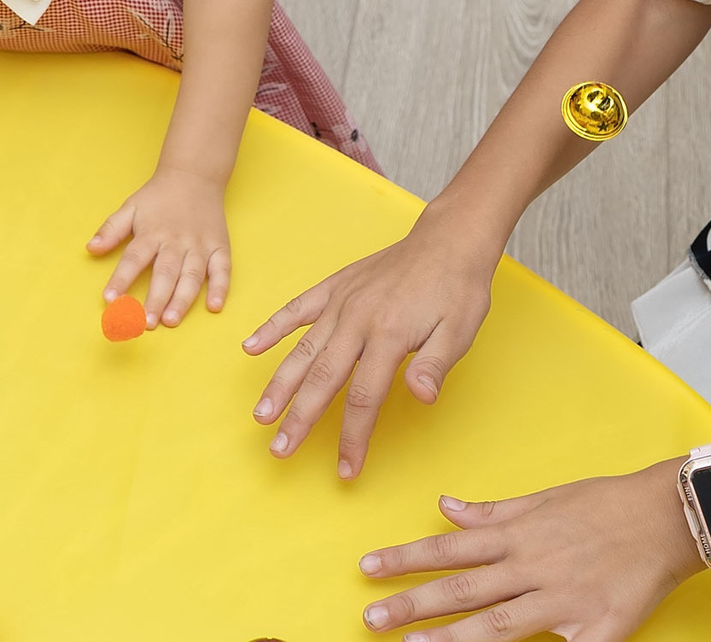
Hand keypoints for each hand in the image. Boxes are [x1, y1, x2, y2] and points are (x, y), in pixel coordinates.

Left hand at [87, 166, 231, 326]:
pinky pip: (222, 271)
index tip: (110, 299)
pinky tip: (213, 307)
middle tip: (145, 322)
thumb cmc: (158, 197)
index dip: (121, 279)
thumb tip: (90, 248)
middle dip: (155, 299)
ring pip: (192, 276)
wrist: (194, 176)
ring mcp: (200, 245)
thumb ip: (111, 230)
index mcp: (151, 232)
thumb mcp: (130, 207)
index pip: (133, 258)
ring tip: (171, 321)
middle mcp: (176, 241)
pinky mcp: (220, 247)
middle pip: (165, 273)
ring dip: (182, 300)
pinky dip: (220, 288)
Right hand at [244, 217, 500, 478]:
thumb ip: (435, 364)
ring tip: (261, 413)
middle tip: (279, 450)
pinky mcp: (334, 287)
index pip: (365, 398)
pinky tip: (250, 348)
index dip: (353, 437)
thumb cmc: (458, 291)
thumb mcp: (460, 331)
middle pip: (322, 378)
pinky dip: (272, 328)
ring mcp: (341, 302)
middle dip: (299, 418)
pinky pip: (296, 309)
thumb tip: (422, 398)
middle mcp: (356, 320)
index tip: (345, 469)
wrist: (448, 242)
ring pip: (303, 349)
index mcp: (388, 335)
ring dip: (279, 383)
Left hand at [355, 462, 698, 640]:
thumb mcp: (541, 498)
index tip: (367, 566)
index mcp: (515, 536)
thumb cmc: (603, 504)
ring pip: (497, 622)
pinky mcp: (598, 627)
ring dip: (452, 638)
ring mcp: (562, 599)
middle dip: (412, 603)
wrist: (667, 516)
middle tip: (371, 617)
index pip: (447, 549)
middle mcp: (531, 566)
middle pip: (461, 589)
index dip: (404, 557)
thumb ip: (490, 511)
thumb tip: (443, 506)